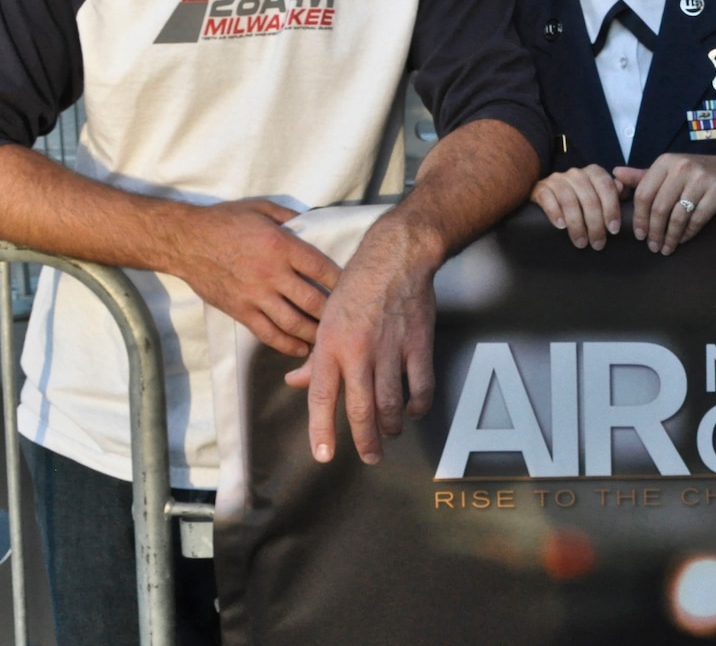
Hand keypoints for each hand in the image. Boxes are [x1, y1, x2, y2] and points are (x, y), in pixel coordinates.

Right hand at [163, 200, 340, 357]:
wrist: (185, 240)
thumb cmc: (224, 221)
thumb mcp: (262, 208)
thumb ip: (291, 217)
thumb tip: (314, 223)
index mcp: (282, 246)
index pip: (322, 269)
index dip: (342, 281)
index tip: (353, 289)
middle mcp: (272, 274)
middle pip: (313, 301)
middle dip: (333, 313)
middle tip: (346, 319)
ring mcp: (255, 296)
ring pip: (294, 322)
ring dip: (315, 332)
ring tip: (329, 337)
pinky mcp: (240, 311)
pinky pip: (268, 333)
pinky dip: (287, 344)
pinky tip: (300, 349)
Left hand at [284, 211, 440, 464]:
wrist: (396, 258)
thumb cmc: (357, 287)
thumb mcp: (327, 319)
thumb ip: (315, 358)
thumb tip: (296, 382)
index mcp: (331, 346)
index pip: (322, 397)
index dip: (321, 430)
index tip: (323, 455)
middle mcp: (358, 352)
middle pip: (360, 409)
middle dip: (365, 441)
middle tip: (370, 457)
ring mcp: (390, 349)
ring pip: (391, 403)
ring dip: (390, 426)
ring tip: (389, 434)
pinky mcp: (418, 344)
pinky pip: (420, 386)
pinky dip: (418, 405)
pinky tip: (413, 411)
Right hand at [529, 164, 623, 249]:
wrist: (549, 196)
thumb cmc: (581, 199)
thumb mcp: (600, 195)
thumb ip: (614, 192)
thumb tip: (621, 189)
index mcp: (593, 172)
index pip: (606, 187)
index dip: (611, 209)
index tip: (613, 230)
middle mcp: (576, 173)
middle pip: (589, 198)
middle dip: (595, 224)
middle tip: (598, 244)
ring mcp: (557, 179)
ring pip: (570, 201)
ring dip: (577, 225)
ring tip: (581, 243)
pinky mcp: (541, 188)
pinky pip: (548, 199)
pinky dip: (555, 213)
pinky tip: (561, 227)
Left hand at [615, 154, 715, 254]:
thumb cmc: (696, 174)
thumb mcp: (669, 171)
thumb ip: (643, 176)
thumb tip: (614, 174)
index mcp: (666, 162)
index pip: (643, 194)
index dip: (639, 218)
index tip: (640, 236)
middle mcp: (682, 167)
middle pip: (659, 207)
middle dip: (654, 232)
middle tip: (653, 247)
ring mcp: (702, 178)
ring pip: (677, 216)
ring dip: (670, 237)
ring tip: (666, 249)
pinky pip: (697, 219)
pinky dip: (688, 234)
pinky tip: (683, 241)